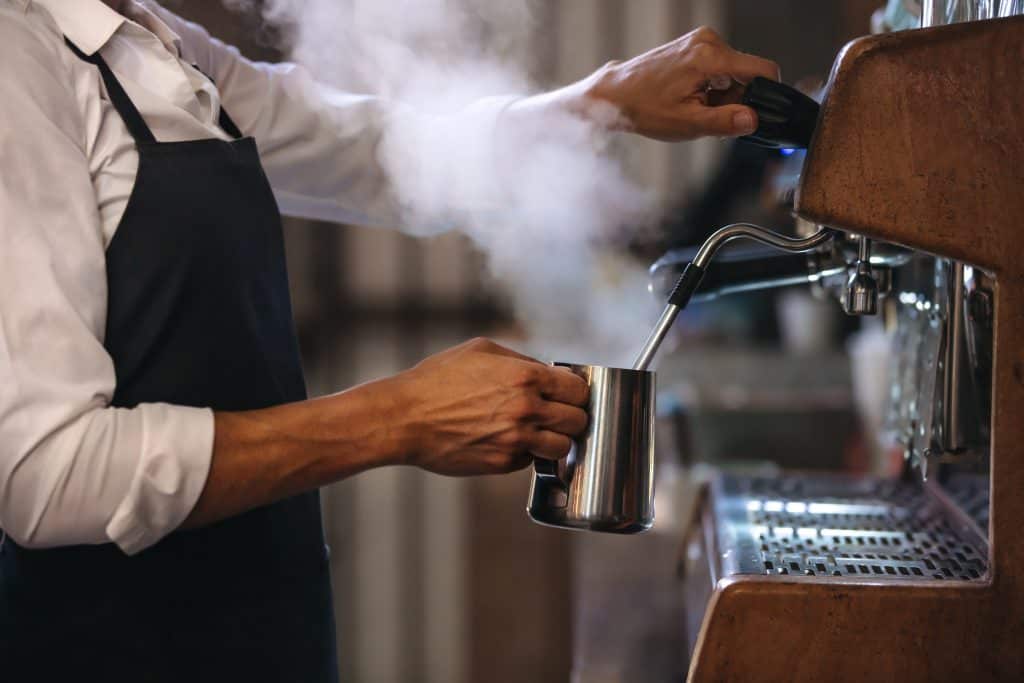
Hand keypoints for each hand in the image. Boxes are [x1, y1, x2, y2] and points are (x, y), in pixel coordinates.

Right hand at [389, 338, 588, 475]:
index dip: (575, 392)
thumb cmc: (438, 380)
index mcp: (526, 378)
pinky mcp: (503, 463)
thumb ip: (522, 361)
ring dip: (554, 440)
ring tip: (538, 432)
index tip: (568, 394)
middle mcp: (526, 410)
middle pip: (577, 421)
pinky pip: (531, 461)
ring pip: (562, 447)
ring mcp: (516, 440)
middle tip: (556, 414)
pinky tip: (506, 440)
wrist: (405, 418)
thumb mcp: (482, 351)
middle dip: (570, 417)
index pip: (579, 390)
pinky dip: (526, 453)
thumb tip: (548, 373)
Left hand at [579, 26, 779, 140]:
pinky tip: (692, 97)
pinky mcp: (693, 45)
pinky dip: (712, 86)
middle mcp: (709, 42)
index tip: (758, 113)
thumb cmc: (644, 108)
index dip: (767, 94)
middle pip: (747, 73)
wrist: (616, 95)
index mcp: (711, 57)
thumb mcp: (688, 123)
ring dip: (723, 94)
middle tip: (711, 116)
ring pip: (733, 72)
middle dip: (737, 99)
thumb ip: (725, 122)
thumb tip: (753, 120)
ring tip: (696, 107)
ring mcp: (700, 41)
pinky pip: (718, 67)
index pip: (763, 69)